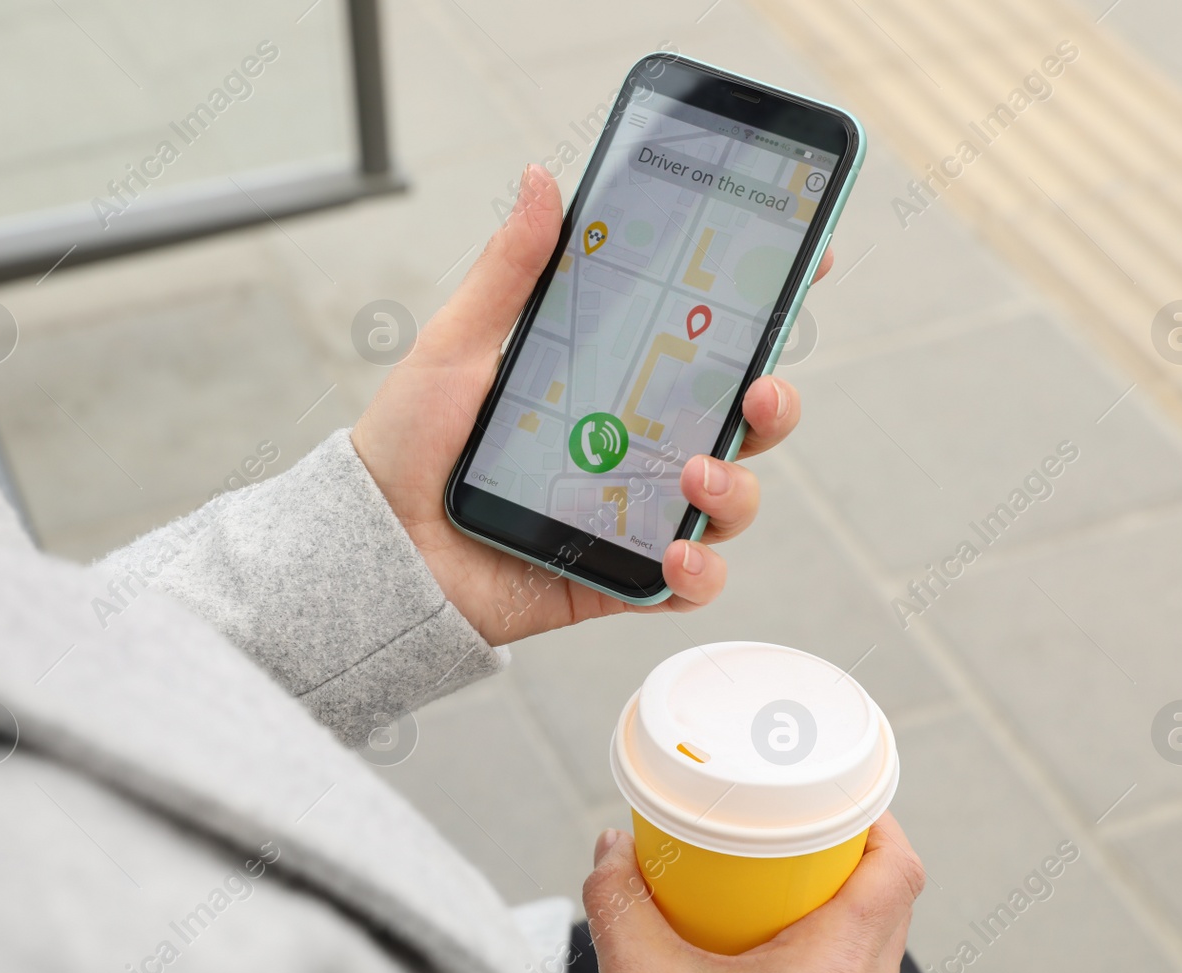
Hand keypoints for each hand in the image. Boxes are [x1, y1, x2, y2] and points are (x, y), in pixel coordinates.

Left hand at [351, 165, 834, 644]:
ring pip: (730, 501)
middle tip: (761, 388)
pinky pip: (689, 584)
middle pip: (739, 421)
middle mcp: (636, 445)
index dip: (762, 307)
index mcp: (612, 382)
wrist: (377, 547)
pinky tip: (679, 555)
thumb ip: (511, 270)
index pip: (704, 342)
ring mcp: (634, 512)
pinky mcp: (620, 576)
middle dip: (774, 403)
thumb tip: (542, 180)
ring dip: (736, 488)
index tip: (804, 263)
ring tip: (695, 474)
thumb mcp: (459, 343)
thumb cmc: (411, 443)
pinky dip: (700, 574)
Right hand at [582, 815, 924, 972]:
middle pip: (888, 906)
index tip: (836, 795)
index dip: (874, 819)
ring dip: (829, 915)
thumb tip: (614, 849)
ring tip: (769, 894)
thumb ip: (620, 901)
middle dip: (841, 859)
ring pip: (870, 955)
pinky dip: (816, 964)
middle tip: (790, 835)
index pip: (897, 870)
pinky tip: (759, 965)